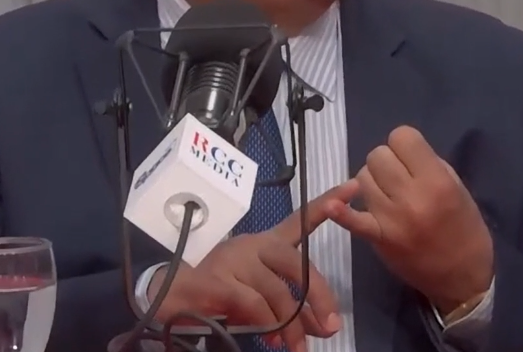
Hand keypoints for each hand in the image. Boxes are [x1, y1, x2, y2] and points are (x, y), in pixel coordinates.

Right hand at [151, 180, 358, 351]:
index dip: (326, 203)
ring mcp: (234, 260)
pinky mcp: (218, 280)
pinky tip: (270, 340)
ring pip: (277, 292)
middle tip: (332, 327)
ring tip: (297, 349)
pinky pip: (254, 305)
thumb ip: (293, 311)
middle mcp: (252, 245)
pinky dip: (267, 326)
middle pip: (296, 263)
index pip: (299, 220)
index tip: (353, 186)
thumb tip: (324, 328)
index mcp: (265, 244)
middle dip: (319, 296)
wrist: (169, 300)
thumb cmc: (219, 296)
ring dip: (291, 326)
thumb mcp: (263, 303)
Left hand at [325, 126, 493, 313]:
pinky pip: (353, 220)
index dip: (405, 144)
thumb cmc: (466, 230)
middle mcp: (411, 196)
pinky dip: (341, 212)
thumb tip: (403, 154)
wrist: (461, 279)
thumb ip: (431, 166)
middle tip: (401, 178)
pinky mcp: (377, 237)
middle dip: (388, 161)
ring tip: (388, 195)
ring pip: (362, 178)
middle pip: (377, 155)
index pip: (402, 137)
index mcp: (436, 181)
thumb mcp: (459, 189)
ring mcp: (390, 217)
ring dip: (373, 181)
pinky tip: (332, 205)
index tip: (412, 159)